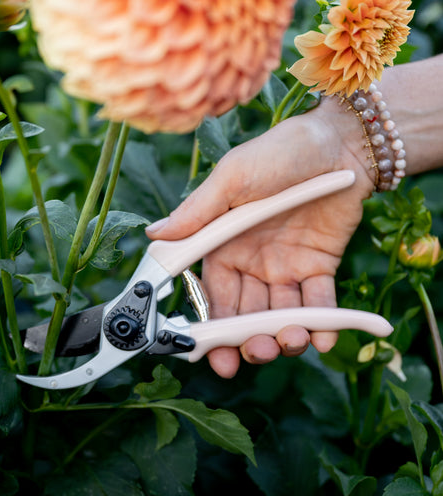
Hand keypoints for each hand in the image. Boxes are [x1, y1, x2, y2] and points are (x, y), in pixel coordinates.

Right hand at [146, 97, 374, 377]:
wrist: (340, 142)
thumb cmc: (280, 152)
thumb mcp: (233, 177)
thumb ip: (198, 211)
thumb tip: (155, 235)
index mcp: (225, 244)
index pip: (214, 296)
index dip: (213, 328)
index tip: (212, 353)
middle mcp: (252, 261)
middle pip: (247, 314)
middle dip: (250, 340)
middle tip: (257, 352)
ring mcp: (287, 266)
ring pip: (282, 314)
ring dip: (285, 335)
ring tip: (292, 340)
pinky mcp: (320, 266)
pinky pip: (320, 302)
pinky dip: (324, 323)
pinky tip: (323, 337)